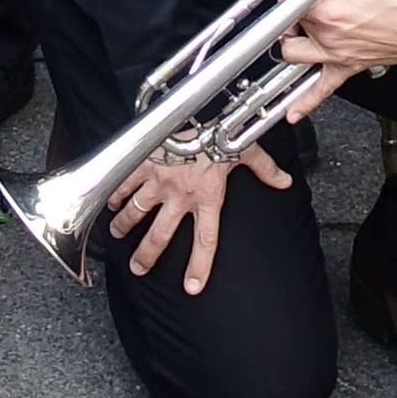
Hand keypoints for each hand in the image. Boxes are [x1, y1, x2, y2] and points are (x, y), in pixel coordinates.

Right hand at [106, 144, 289, 294]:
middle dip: (147, 255)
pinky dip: (117, 195)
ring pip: (137, 212)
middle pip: (161, 235)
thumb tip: (285, 182)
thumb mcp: (248, 151)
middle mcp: (181, 196)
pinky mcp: (145, 165)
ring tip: (117, 237)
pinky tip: (111, 204)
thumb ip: (266, 170)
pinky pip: (126, 184)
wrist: (198, 110)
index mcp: (208, 198)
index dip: (199, 266)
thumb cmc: (223, 132)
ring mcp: (160, 182)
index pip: (206, 241)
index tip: (192, 287)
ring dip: (125, 226)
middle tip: (139, 269)